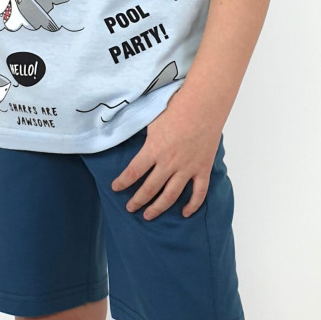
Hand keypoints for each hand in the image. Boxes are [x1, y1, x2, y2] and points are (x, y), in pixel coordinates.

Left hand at [110, 92, 223, 219]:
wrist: (205, 104)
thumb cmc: (177, 107)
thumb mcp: (152, 120)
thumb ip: (143, 135)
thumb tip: (128, 135)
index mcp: (154, 150)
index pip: (133, 172)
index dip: (122, 183)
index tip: (115, 188)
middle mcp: (169, 163)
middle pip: (149, 189)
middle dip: (137, 201)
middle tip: (130, 208)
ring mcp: (187, 168)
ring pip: (170, 196)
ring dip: (158, 208)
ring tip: (148, 216)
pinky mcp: (203, 169)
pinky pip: (198, 193)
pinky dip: (192, 205)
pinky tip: (185, 213)